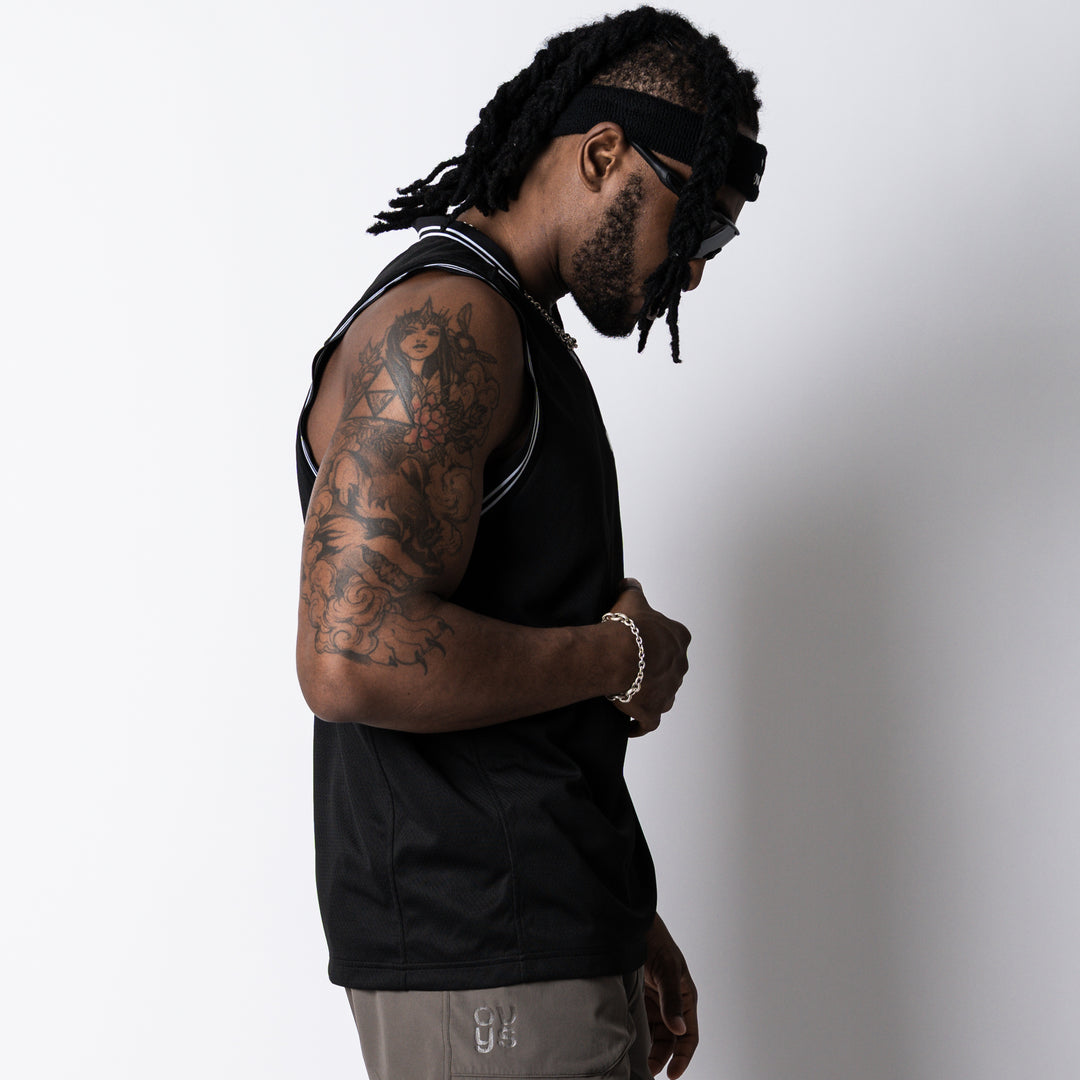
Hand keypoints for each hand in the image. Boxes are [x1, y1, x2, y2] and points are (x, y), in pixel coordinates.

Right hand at [607, 578, 689, 735]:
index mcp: (678, 639)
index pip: (674, 639)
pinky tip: (631, 724)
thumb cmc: (627, 628)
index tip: (643, 642)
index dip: (658, 641)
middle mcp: (679, 666)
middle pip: (670, 668)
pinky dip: (640, 724)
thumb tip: (630, 583)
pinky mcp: (653, 711)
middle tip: (633, 666)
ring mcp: (668, 691)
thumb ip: (633, 589)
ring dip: (651, 695)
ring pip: (663, 695)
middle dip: (655, 669)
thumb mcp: (631, 599)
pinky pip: (649, 722)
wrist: (617, 654)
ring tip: (630, 692)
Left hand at [643, 914, 698, 1077]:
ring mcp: (656, 1001)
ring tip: (639, 1064)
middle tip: (649, 1072)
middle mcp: (672, 1003)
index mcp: (685, 997)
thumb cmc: (656, 941)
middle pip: (671, 1040)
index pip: (688, 1036)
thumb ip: (671, 1000)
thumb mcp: (667, 969)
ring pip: (656, 1034)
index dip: (682, 1057)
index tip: (672, 1075)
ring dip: (650, 1050)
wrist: (632, 925)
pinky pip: (642, 1023)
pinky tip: (630, 1044)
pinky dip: (638, 1036)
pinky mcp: (641, 998)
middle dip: (662, 1058)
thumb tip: (678, 1029)